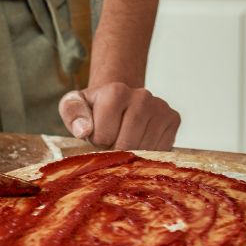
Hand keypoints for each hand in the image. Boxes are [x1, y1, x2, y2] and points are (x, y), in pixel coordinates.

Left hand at [58, 83, 180, 150]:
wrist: (121, 101)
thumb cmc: (95, 109)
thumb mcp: (74, 107)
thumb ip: (72, 114)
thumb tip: (84, 130)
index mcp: (116, 91)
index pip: (104, 135)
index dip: (98, 142)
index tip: (100, 133)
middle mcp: (142, 96)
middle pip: (127, 144)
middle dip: (116, 150)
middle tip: (113, 141)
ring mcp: (161, 107)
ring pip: (146, 150)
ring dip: (133, 155)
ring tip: (126, 141)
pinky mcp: (173, 119)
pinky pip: (161, 151)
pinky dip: (149, 155)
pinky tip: (141, 143)